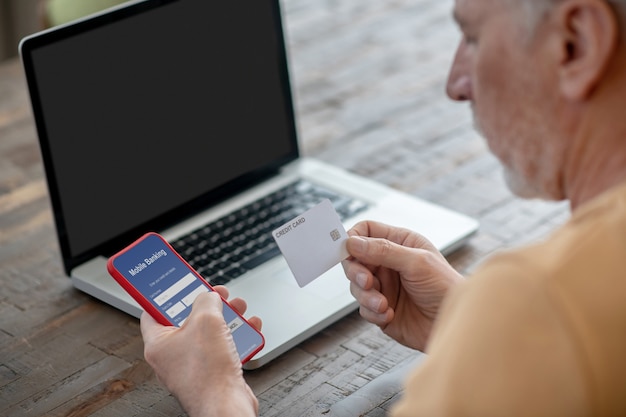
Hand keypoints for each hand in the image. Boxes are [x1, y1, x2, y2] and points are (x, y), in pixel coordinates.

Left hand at [140, 286, 260, 416]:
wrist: (226, 406)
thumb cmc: (209, 373)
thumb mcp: (207, 319)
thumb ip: (206, 300)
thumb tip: (210, 297)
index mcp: (158, 343)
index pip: (152, 310)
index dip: (165, 293)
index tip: (174, 281)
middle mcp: (172, 356)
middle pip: (187, 319)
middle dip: (207, 304)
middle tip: (217, 294)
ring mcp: (192, 366)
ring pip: (208, 333)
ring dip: (227, 318)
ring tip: (239, 309)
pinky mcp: (212, 374)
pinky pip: (222, 348)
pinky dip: (236, 337)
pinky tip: (249, 328)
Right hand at [342, 220, 463, 350]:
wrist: (454, 325)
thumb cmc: (446, 289)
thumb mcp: (416, 263)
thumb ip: (383, 251)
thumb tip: (353, 242)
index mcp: (399, 243)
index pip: (366, 232)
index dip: (353, 239)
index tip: (347, 250)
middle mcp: (389, 263)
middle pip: (355, 260)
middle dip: (356, 272)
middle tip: (367, 281)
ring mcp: (384, 286)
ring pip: (356, 286)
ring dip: (366, 296)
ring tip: (383, 304)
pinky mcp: (381, 309)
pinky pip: (363, 308)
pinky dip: (373, 312)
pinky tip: (390, 314)